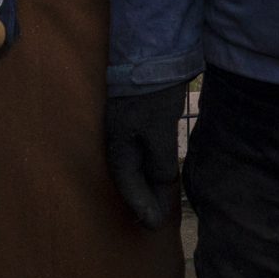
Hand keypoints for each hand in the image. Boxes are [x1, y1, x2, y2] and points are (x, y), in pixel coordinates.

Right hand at [104, 82, 189, 228]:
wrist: (149, 52)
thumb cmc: (153, 93)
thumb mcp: (160, 130)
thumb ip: (159, 160)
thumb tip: (161, 182)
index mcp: (118, 146)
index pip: (127, 184)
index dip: (141, 206)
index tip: (153, 225)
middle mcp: (117, 140)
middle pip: (128, 177)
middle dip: (142, 198)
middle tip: (156, 219)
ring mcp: (124, 127)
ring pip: (134, 164)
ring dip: (146, 182)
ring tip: (159, 197)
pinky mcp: (135, 116)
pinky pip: (139, 150)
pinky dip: (149, 164)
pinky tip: (158, 167)